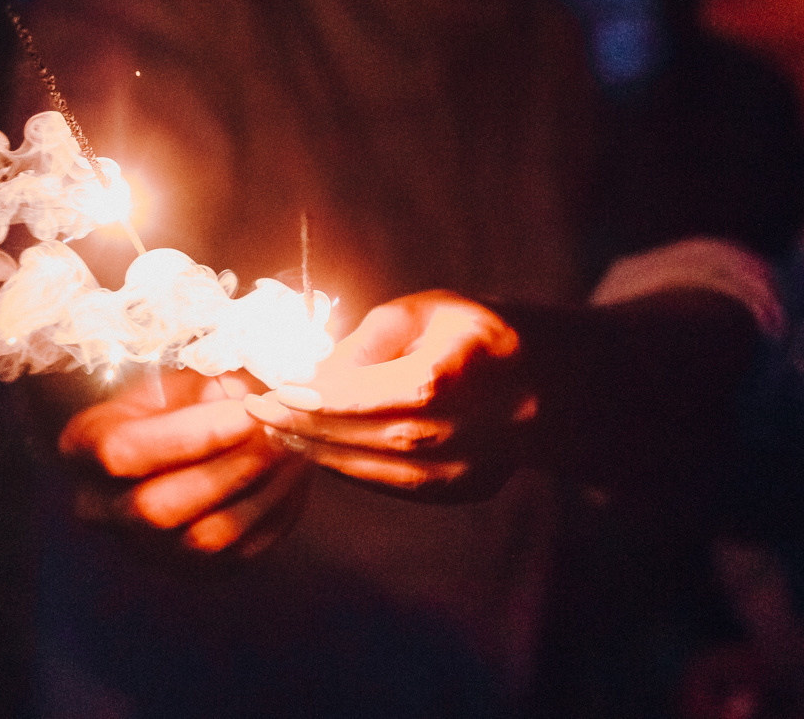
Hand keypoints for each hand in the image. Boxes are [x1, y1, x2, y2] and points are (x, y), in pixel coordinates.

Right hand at [58, 367, 311, 556]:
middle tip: (282, 432)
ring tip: (298, 449)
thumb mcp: (180, 376)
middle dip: (231, 467)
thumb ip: (208, 385)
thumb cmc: (177, 397)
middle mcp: (101, 509)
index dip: (191, 435)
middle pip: (158, 508)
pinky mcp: (191, 570)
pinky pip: (237, 555)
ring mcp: (145, 547)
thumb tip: (253, 400)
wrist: (179, 437)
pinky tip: (295, 475)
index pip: (123, 453)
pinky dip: (275, 514)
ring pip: (203, 540)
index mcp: (83, 449)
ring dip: (262, 492)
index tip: (248, 411)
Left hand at [241, 290, 536, 502]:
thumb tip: (312, 372)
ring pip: (366, 469)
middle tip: (259, 411)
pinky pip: (386, 484)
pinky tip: (322, 446)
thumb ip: (365, 341)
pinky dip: (349, 466)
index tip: (269, 391)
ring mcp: (457, 471)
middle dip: (299, 425)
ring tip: (279, 429)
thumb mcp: (424, 311)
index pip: (357, 396)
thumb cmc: (477, 333)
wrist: (544, 383)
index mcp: (445, 377)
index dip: (307, 397)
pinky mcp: (455, 492)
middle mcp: (452, 433)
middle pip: (356, 436)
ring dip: (316, 450)